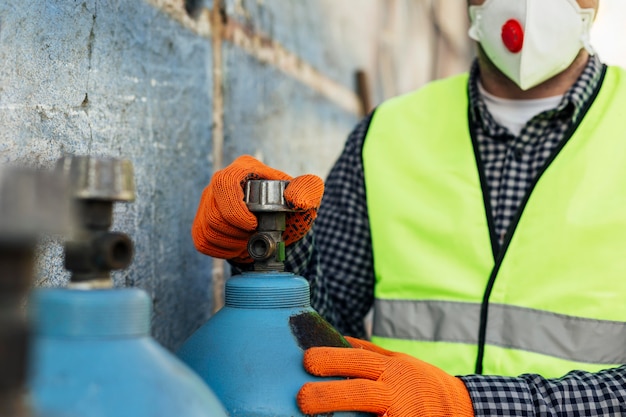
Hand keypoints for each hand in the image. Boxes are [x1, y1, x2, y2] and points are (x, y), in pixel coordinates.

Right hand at [191, 155, 323, 262]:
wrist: (280, 228)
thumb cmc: (291, 208)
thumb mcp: (307, 198)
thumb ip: (308, 191)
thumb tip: (294, 199)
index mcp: (243, 168)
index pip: (225, 184)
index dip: (236, 210)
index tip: (254, 225)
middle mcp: (220, 182)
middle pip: (213, 212)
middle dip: (236, 232)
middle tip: (255, 235)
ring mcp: (208, 202)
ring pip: (207, 228)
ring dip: (231, 242)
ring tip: (249, 240)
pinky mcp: (202, 222)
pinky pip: (202, 240)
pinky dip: (223, 250)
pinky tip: (238, 246)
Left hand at [297, 337, 474, 416]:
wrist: (462, 410)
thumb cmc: (423, 384)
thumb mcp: (400, 361)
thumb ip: (369, 353)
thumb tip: (338, 339)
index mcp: (392, 369)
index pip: (359, 360)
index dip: (332, 359)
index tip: (307, 359)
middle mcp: (396, 393)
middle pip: (360, 392)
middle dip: (329, 395)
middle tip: (301, 398)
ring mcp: (402, 416)